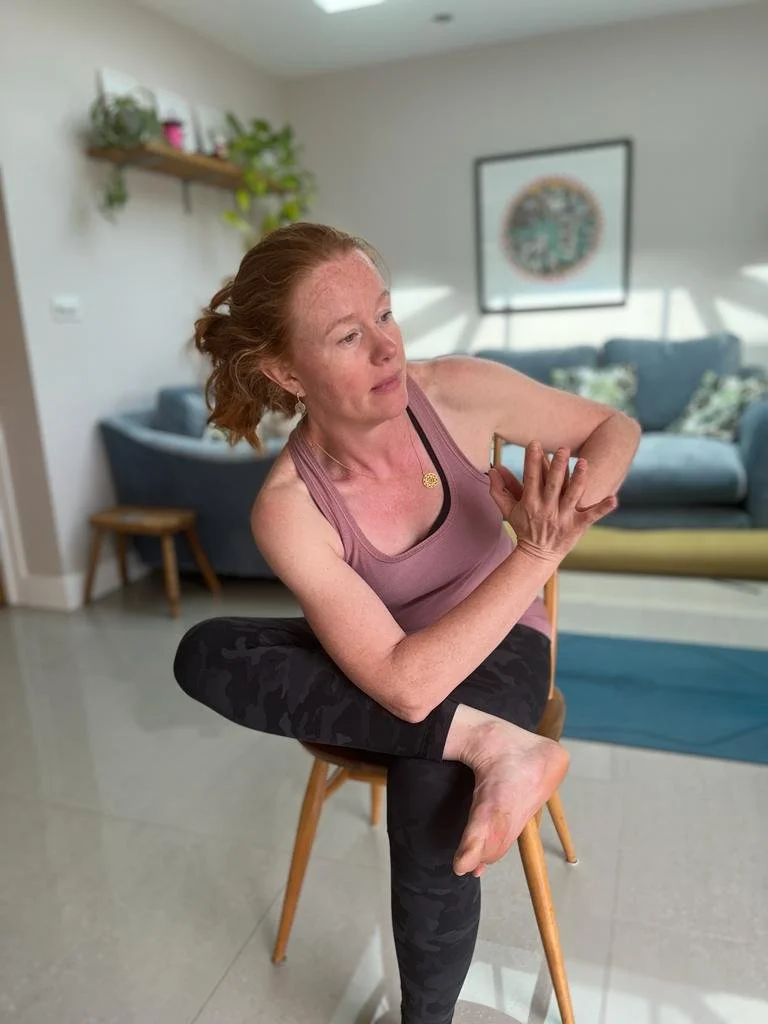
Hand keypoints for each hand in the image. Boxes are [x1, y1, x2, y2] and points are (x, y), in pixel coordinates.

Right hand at [488, 442, 616, 563]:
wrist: (537, 555)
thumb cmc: (524, 528)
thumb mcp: (508, 510)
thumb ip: (498, 490)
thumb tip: (492, 470)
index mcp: (530, 503)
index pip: (531, 479)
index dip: (532, 461)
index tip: (535, 444)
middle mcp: (547, 509)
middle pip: (554, 485)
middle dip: (558, 466)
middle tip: (564, 448)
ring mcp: (564, 518)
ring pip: (573, 496)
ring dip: (579, 479)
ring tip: (584, 462)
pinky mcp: (577, 526)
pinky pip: (592, 516)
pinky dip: (603, 508)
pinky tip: (614, 498)